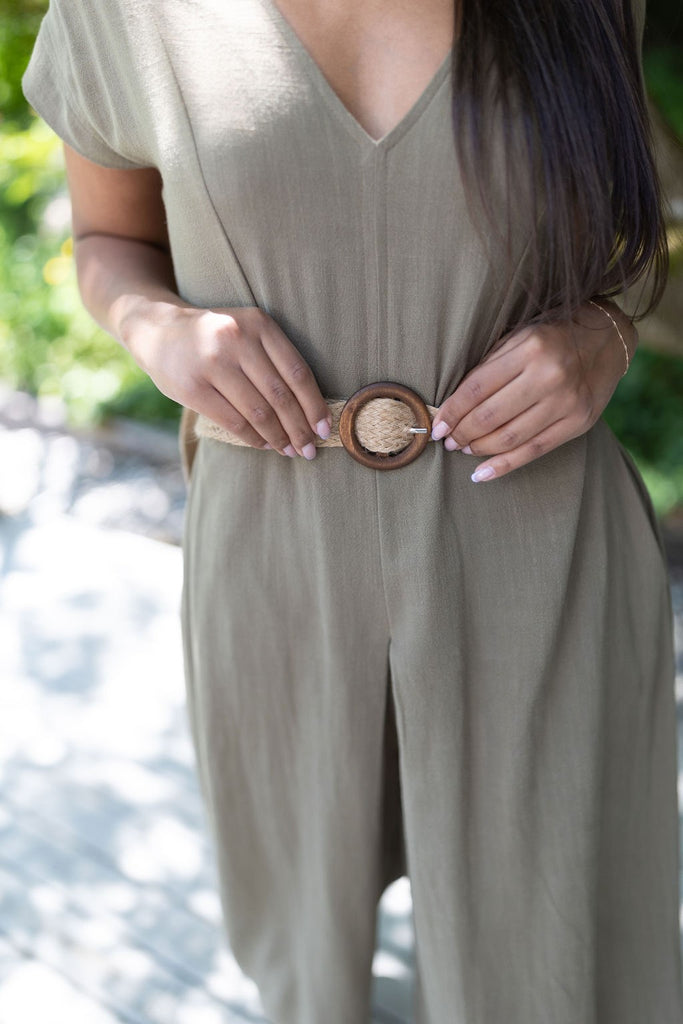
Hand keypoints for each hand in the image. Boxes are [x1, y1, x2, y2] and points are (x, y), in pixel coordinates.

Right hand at [127, 301, 331, 458]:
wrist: (157, 330)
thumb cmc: (214, 338)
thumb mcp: (247, 332)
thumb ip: (274, 360)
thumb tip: (309, 410)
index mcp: (259, 324)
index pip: (298, 372)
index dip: (315, 405)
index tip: (325, 428)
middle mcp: (236, 339)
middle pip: (280, 395)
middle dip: (300, 429)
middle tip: (310, 449)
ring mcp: (212, 363)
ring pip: (258, 412)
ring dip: (279, 437)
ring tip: (290, 450)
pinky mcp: (192, 388)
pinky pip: (233, 421)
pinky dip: (254, 438)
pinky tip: (264, 444)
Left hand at [430, 300, 635, 480]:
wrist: (606, 340)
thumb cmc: (551, 339)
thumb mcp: (518, 338)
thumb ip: (489, 367)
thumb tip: (451, 406)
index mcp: (530, 349)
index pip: (477, 388)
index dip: (452, 411)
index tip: (437, 426)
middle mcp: (550, 376)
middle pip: (491, 416)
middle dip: (462, 432)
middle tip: (448, 440)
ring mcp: (567, 402)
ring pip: (510, 437)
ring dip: (479, 448)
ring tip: (463, 449)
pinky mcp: (578, 423)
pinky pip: (534, 451)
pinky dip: (504, 465)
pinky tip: (482, 473)